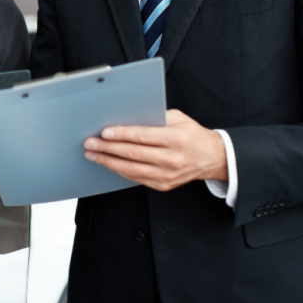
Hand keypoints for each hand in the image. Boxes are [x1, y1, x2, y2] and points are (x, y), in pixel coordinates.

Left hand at [83, 109, 227, 191]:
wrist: (212, 158)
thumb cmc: (192, 135)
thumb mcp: (179, 118)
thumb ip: (155, 117)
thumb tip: (127, 117)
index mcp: (176, 139)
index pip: (143, 137)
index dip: (122, 135)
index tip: (104, 132)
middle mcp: (172, 159)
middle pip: (133, 154)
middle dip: (108, 148)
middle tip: (91, 143)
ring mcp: (167, 175)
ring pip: (132, 169)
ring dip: (108, 162)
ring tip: (93, 155)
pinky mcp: (163, 185)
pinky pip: (136, 178)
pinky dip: (119, 171)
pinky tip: (108, 164)